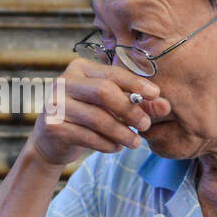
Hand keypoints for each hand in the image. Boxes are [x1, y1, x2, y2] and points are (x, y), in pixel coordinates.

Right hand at [28, 59, 172, 167]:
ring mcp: (55, 104)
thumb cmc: (86, 118)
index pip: (112, 73)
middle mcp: (64, 82)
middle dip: (129, 109)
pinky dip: (107, 144)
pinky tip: (116, 147)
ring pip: (97, 117)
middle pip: (104, 91)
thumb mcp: (111, 107)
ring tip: (135, 142)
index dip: (135, 83)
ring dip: (121, 132)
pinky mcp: (53, 126)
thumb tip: (165, 105)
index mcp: (79, 69)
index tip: (156, 94)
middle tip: (146, 124)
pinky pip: (88, 136)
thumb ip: (137, 103)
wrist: (51, 141)